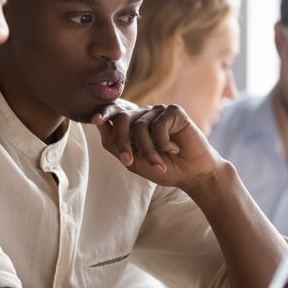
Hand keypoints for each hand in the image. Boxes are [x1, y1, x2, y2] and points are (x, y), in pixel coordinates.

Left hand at [92, 103, 222, 189]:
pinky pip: (159, 125)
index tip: (95, 120)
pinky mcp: (174, 111)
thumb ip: (115, 145)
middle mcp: (144, 115)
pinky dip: (164, 143)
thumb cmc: (163, 168)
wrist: (192, 175)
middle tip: (129, 162)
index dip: (104, 114)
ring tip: (160, 163)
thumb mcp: (134, 162)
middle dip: (122, 142)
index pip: (114, 114)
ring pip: (140, 126)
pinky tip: (175, 148)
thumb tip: (99, 125)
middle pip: (122, 119)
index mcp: (132, 125)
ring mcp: (159, 111)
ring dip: (148, 151)